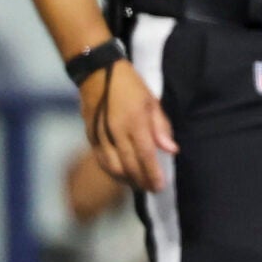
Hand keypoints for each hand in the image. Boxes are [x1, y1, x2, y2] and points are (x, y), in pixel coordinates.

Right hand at [81, 59, 176, 192]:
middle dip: (141, 180)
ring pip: (112, 166)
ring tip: (138, 185)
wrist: (96, 72)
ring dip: (125, 179)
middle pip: (128, 165)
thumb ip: (161, 127)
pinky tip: (121, 175)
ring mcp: (100, 134)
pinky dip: (111, 171)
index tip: (159, 186)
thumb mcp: (152, 101)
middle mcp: (116, 131)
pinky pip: (100, 159)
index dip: (152, 173)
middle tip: (151, 189)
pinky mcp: (90, 135)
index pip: (146, 155)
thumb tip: (171, 150)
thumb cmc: (129, 85)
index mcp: (135, 122)